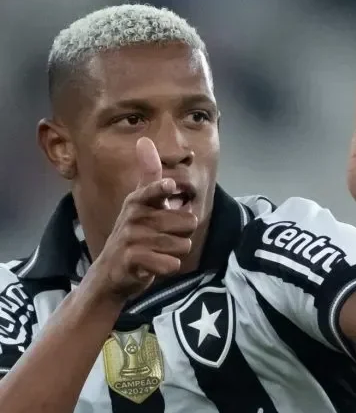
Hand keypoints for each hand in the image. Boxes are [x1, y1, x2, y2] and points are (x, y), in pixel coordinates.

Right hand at [92, 137, 197, 300]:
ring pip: (183, 245)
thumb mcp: (140, 203)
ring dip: (176, 253)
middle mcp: (134, 217)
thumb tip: (144, 140)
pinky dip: (169, 267)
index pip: (152, 191)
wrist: (111, 272)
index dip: (161, 190)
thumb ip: (148, 175)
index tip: (169, 186)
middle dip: (183, 234)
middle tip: (163, 239)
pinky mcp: (133, 261)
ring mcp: (132, 239)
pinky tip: (155, 266)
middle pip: (188, 223)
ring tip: (158, 252)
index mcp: (138, 201)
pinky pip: (171, 264)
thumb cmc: (133, 234)